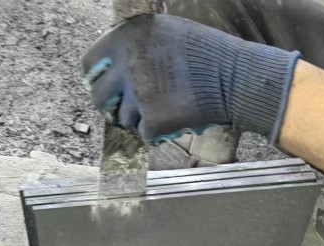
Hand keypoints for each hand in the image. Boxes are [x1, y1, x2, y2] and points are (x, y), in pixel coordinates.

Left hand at [82, 15, 299, 144]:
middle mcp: (127, 63)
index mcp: (127, 37)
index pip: (90, 63)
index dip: (96, 79)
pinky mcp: (152, 120)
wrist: (233, 78)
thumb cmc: (206, 55)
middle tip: (125, 111)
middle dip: (112, 107)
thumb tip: (113, 65)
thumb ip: (136, 46)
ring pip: (123, 119)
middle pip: (100, 96)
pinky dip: (158, 133)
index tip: (105, 88)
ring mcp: (138, 94)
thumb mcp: (166, 33)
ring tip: (164, 109)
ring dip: (139, 120)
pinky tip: (175, 120)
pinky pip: (144, 134)